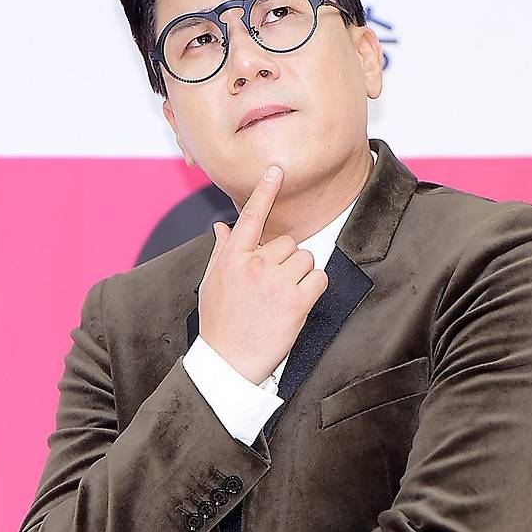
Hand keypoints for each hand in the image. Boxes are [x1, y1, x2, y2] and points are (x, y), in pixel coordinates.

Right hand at [199, 165, 328, 384]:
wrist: (228, 362)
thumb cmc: (219, 323)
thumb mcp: (212, 283)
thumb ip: (221, 252)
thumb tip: (221, 227)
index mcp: (231, 257)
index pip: (250, 217)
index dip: (265, 191)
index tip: (276, 170)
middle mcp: (253, 264)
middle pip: (288, 243)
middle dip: (286, 262)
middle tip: (273, 287)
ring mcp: (275, 282)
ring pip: (306, 258)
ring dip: (301, 275)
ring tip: (284, 298)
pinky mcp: (295, 301)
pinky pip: (319, 278)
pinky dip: (315, 288)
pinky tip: (299, 303)